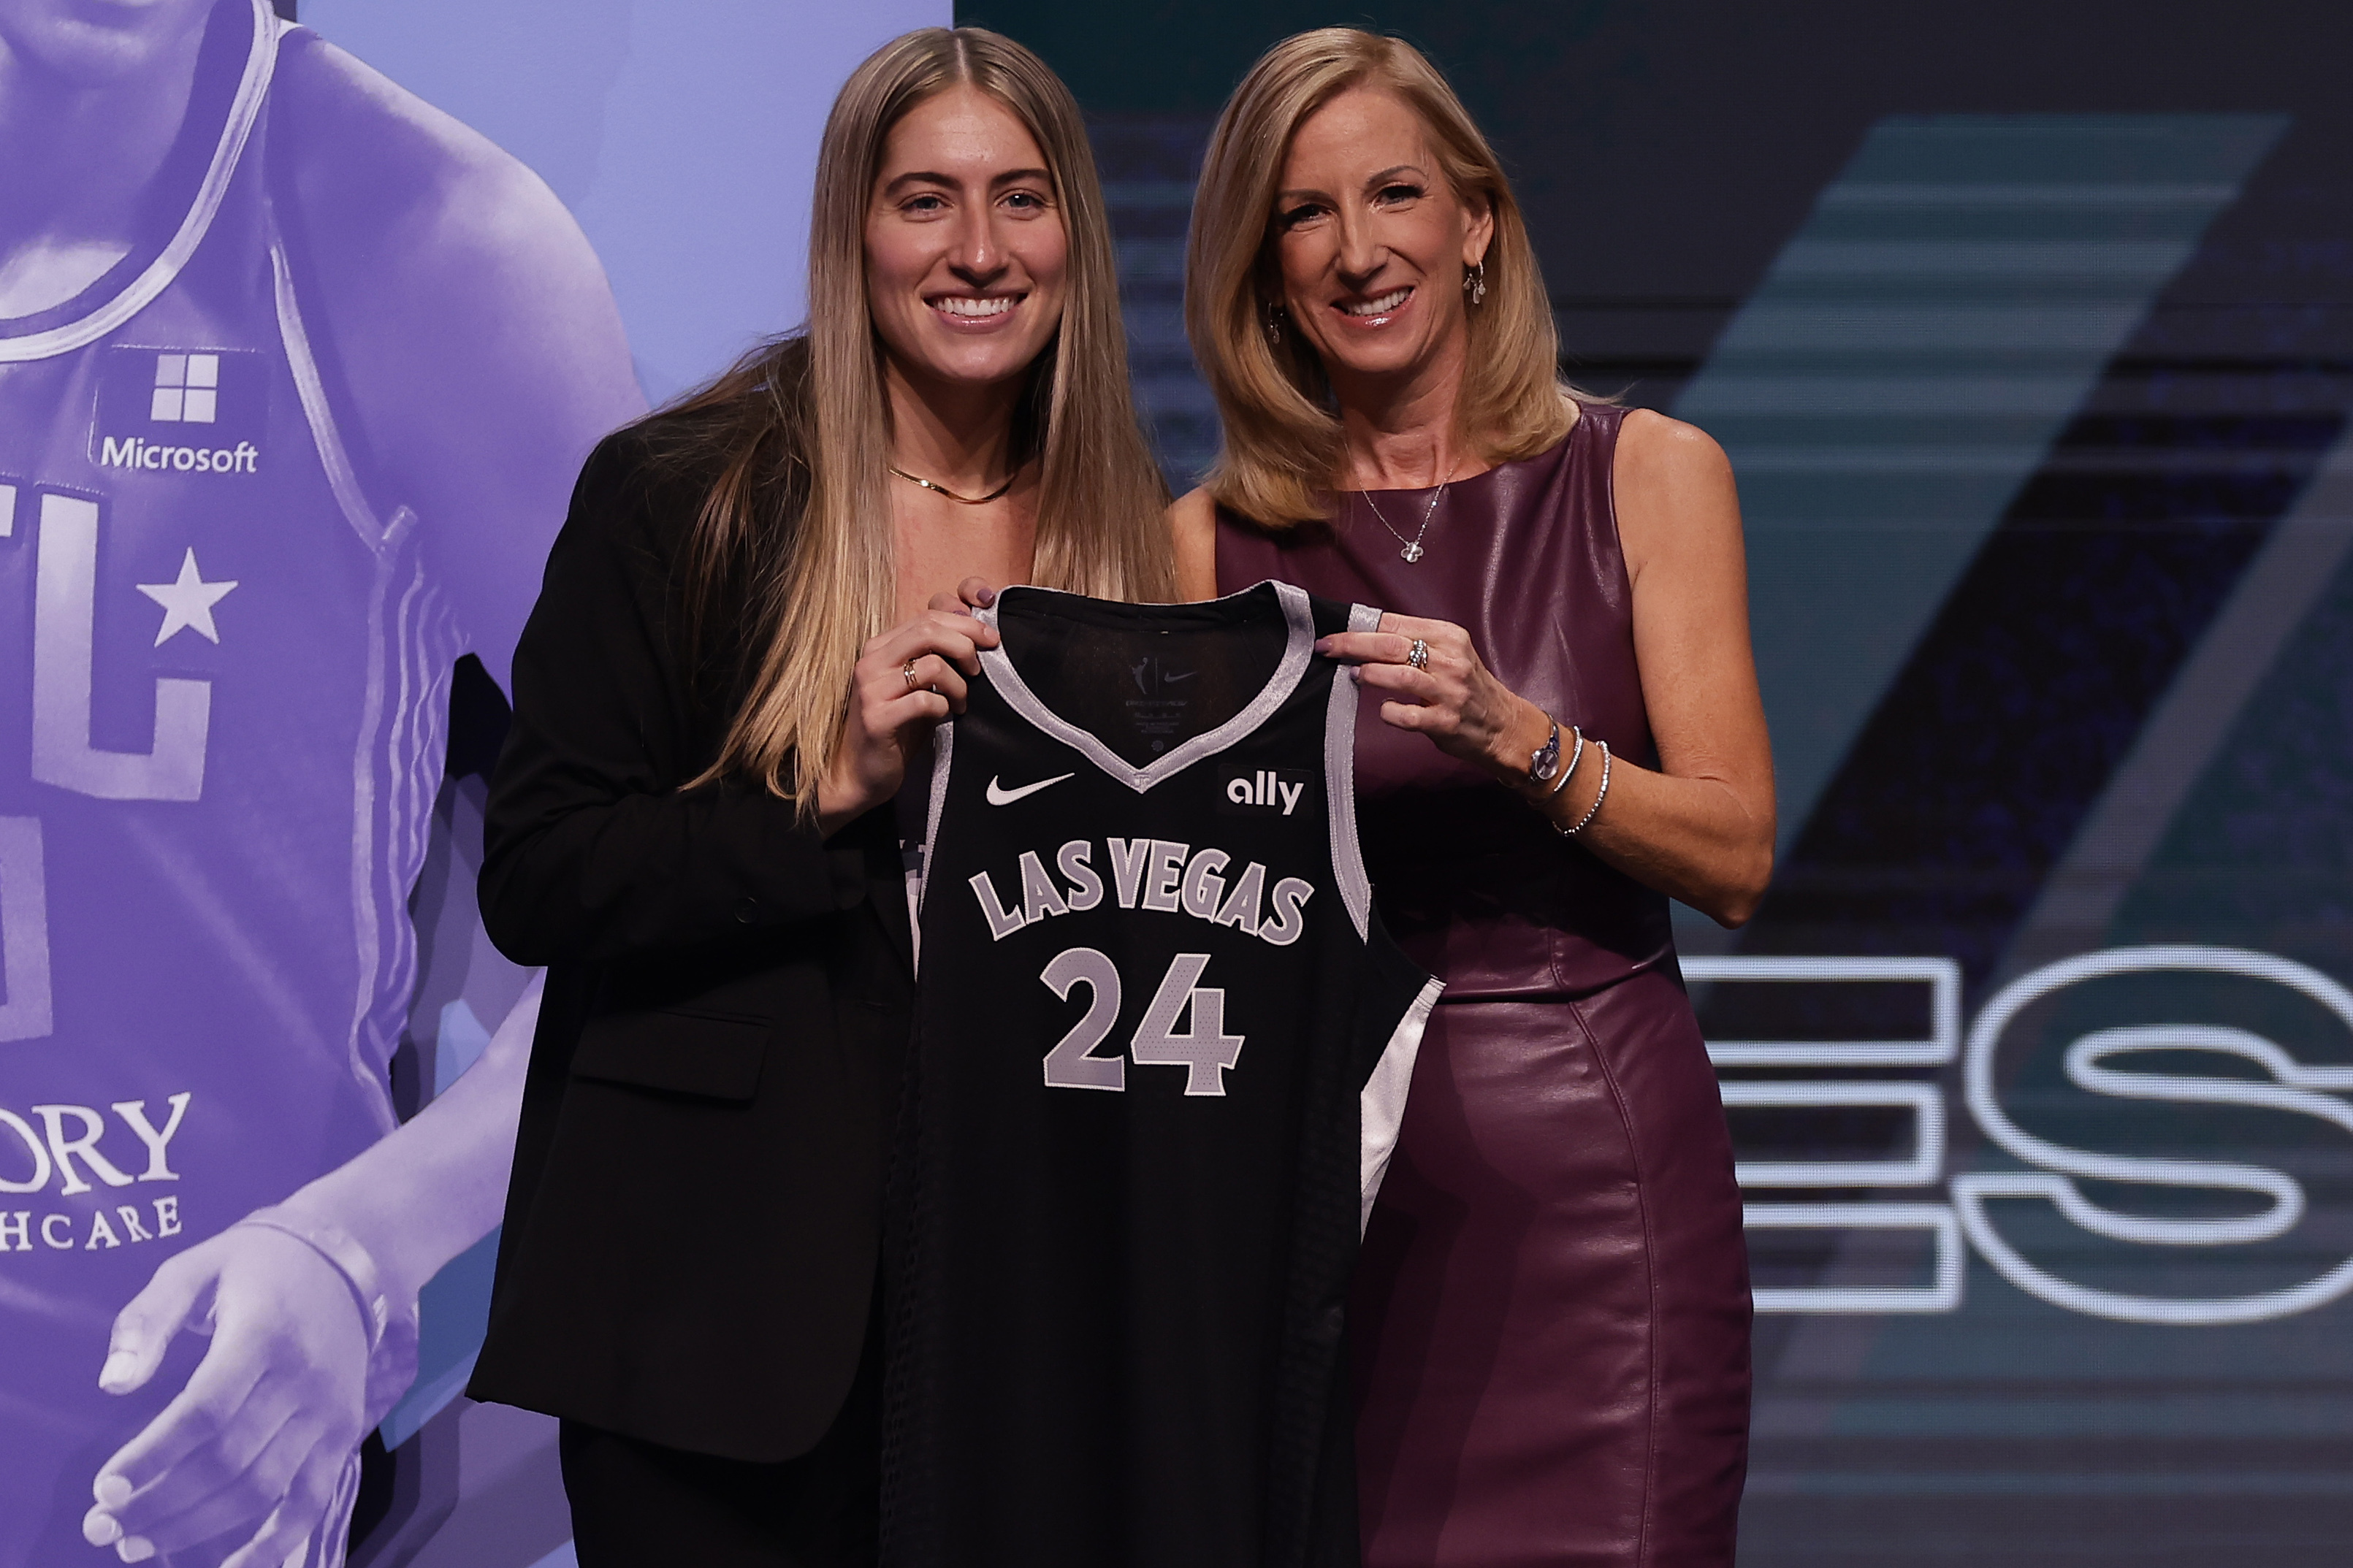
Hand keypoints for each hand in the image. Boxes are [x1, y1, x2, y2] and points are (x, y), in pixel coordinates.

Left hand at [83, 1225, 371, 1566]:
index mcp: (263, 1333)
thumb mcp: (195, 1267)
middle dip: (159, 1503)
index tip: (104, 1486)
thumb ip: (149, 1319)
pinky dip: (273, 1545)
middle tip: (104, 1526)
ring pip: (261, 1488)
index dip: (153, 1456)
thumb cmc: (258, 1264)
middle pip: (227, 1460)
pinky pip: (310, 1502)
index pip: (205, 1410)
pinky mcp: (342, 1434)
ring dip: (196, 1526)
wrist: (351, 1257)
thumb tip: (113, 1384)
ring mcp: (328, 1412)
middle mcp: (302, 1380)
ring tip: (139, 1544)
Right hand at [816, 577, 1000, 833]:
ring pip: (931, 665)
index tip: (991, 639)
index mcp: (881, 647)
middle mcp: (871, 661)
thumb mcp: (915, 684)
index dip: (966, 622)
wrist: (859, 771)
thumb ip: (934, 657)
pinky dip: (944, 708)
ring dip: (958, 684)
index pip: (928, 617)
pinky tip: (944, 716)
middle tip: (979, 669)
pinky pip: (925, 701)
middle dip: (966, 645)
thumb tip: (977, 634)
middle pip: (929, 631)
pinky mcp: (877, 718)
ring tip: (961, 701)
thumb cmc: (896, 726)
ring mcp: (871, 689)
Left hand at [1316, 612, 1548, 786]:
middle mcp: (1450, 659)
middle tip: (1327, 649)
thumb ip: (1414, 643)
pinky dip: (1389, 711)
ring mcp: (1449, 691)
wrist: (1503, 725)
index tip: (1333, 633)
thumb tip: (1362, 636)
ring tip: (1355, 675)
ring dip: (1370, 675)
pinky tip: (1385, 710)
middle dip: (1352, 645)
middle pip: (1391, 645)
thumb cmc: (1468, 687)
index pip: (1394, 623)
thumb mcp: (1449, 653)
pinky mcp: (1445, 721)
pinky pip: (1407, 715)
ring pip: (1399, 675)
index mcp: (1448, 636)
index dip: (1358, 627)